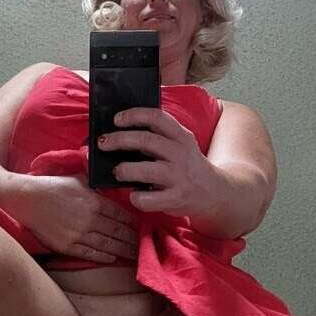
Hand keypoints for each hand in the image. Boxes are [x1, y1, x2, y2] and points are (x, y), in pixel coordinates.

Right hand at [14, 176, 139, 263]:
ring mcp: (78, 234)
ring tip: (134, 254)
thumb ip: (97, 185)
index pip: (121, 215)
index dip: (133, 222)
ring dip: (123, 250)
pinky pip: (90, 253)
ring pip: (107, 245)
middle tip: (145, 245)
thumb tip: (112, 185)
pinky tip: (113, 258)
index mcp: (94, 201)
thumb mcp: (79, 179)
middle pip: (118, 232)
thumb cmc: (53, 186)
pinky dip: (104, 256)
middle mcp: (89, 219)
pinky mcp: (67, 246)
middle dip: (133, 239)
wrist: (28, 199)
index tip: (142, 227)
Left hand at [98, 108, 220, 212]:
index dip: (134, 115)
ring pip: (148, 170)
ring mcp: (179, 177)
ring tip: (116, 170)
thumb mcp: (179, 144)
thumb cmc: (185, 165)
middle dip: (120, 140)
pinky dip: (136, 197)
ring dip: (125, 169)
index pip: (156, 117)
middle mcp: (180, 154)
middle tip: (103, 143)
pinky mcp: (175, 198)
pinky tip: (134, 194)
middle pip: (147, 141)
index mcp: (180, 135)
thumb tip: (117, 133)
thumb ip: (157, 137)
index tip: (116, 119)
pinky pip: (150, 199)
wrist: (213, 192)